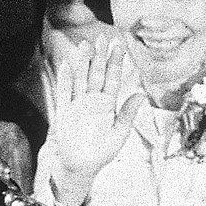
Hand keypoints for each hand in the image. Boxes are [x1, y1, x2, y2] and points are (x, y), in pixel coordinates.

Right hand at [46, 38, 141, 194]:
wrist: (79, 167)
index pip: (112, 79)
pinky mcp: (64, 112)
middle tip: (101, 38)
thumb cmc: (100, 154)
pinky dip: (65, 79)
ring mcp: (77, 105)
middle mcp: (92, 102)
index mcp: (107, 106)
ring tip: (84, 45)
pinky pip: (64, 92)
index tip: (118, 47)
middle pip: (95, 74)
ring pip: (80, 78)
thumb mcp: (119, 134)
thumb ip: (128, 114)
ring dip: (82, 62)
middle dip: (99, 56)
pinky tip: (66, 65)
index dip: (115, 63)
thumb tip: (141, 95)